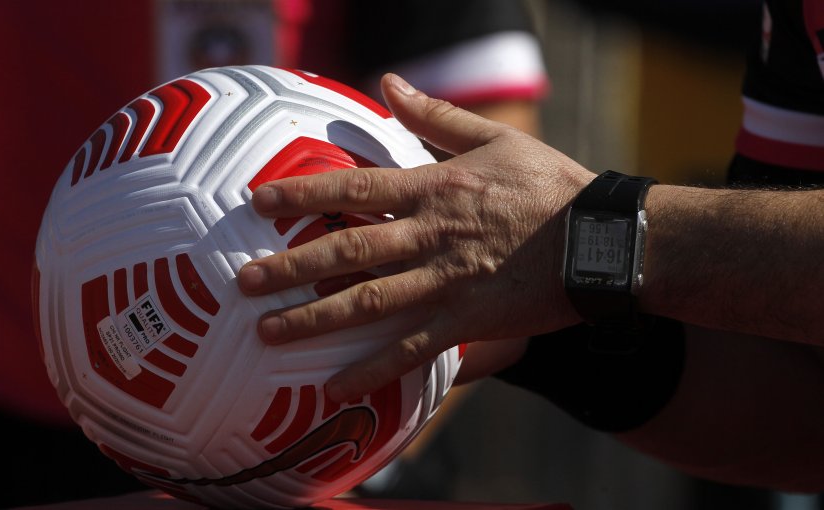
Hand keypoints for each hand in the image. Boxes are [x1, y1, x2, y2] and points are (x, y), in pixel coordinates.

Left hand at [238, 74, 592, 401]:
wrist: (603, 239)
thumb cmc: (549, 186)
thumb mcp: (495, 139)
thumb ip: (436, 116)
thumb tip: (389, 82)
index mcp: (435, 189)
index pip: (355, 189)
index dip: (302, 194)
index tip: (257, 203)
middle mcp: (431, 236)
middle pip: (349, 251)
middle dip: (292, 266)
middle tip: (243, 281)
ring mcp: (448, 282)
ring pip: (370, 303)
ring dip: (316, 319)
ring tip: (269, 333)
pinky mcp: (469, 321)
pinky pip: (413, 350)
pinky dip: (373, 370)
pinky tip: (336, 386)